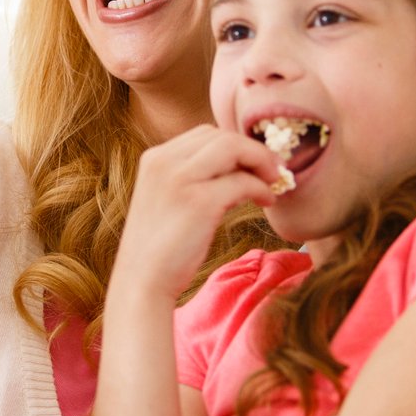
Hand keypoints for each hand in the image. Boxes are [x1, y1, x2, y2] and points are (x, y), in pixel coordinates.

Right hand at [112, 125, 280, 301]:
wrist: (142, 282)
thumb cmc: (160, 248)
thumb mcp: (167, 199)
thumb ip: (191, 177)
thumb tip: (239, 167)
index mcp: (154, 158)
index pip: (205, 134)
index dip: (235, 145)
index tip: (253, 164)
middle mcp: (164, 161)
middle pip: (220, 135)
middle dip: (251, 150)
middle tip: (272, 171)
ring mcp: (180, 180)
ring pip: (233, 147)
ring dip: (261, 161)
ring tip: (273, 182)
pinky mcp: (199, 202)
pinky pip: (243, 181)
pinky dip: (261, 188)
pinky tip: (266, 201)